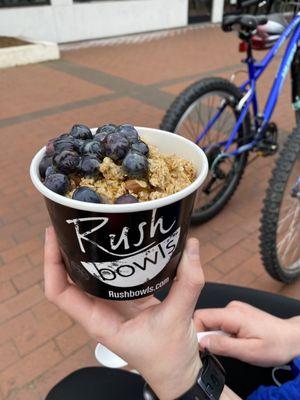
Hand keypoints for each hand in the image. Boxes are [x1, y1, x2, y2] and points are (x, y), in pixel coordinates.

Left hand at [44, 227, 203, 399]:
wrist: (178, 371)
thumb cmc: (169, 357)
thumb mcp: (178, 319)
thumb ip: (187, 282)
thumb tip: (190, 247)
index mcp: (99, 321)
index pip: (60, 293)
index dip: (51, 264)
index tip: (53, 236)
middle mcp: (100, 311)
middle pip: (69, 279)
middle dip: (64, 251)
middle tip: (69, 223)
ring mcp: (113, 304)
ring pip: (90, 275)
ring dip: (86, 253)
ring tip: (88, 227)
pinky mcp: (128, 298)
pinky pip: (113, 274)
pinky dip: (112, 259)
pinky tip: (119, 242)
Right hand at [195, 301, 299, 366]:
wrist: (292, 338)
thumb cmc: (276, 345)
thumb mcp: (248, 352)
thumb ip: (223, 346)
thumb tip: (202, 342)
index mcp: (233, 314)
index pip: (201, 316)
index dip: (196, 332)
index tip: (200, 347)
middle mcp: (232, 307)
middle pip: (205, 319)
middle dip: (208, 336)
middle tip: (221, 350)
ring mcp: (234, 308)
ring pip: (213, 322)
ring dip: (217, 336)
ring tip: (233, 346)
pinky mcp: (237, 312)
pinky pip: (220, 322)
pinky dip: (223, 333)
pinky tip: (236, 340)